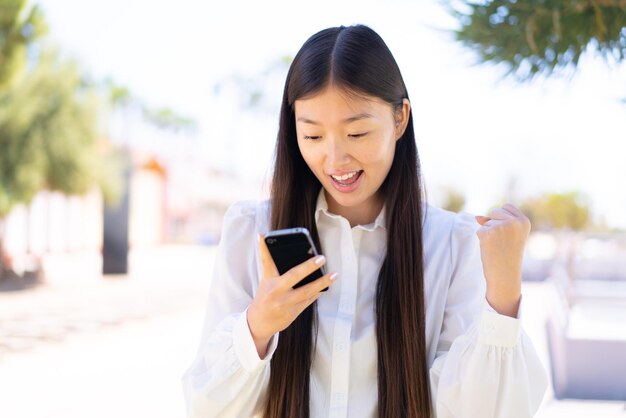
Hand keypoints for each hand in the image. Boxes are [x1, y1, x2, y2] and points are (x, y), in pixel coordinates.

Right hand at [247, 234, 337, 357]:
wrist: (258, 323)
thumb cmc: (264, 298)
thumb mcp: (265, 282)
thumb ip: (272, 267)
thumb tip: (286, 250)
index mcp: (268, 281)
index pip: (266, 261)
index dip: (263, 248)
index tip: (263, 235)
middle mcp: (275, 291)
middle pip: (293, 276)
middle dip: (308, 267)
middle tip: (322, 258)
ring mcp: (284, 303)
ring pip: (306, 291)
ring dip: (322, 282)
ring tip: (334, 274)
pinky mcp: (292, 313)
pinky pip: (309, 300)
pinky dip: (318, 292)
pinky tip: (326, 286)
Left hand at [475, 204, 530, 317]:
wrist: (505, 274)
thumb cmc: (508, 255)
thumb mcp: (509, 236)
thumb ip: (497, 222)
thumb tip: (477, 217)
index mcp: (524, 221)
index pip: (507, 206)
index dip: (502, 217)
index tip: (507, 233)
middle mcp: (514, 222)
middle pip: (495, 211)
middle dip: (494, 224)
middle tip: (502, 241)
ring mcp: (501, 226)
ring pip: (487, 221)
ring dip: (488, 232)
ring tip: (497, 246)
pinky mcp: (488, 232)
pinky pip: (480, 230)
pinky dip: (482, 238)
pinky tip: (490, 248)